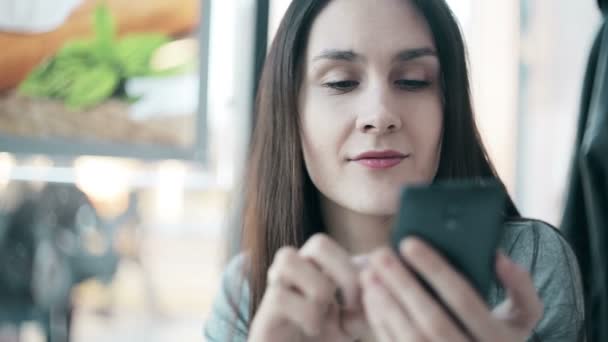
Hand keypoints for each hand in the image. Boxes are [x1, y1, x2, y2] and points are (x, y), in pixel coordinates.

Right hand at [248, 233, 366, 341]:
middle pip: (318, 242)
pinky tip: (311, 329)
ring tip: (323, 315)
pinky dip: (308, 316)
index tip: (361, 301)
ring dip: (318, 290)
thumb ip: (364, 304)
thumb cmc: (322, 339)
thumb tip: (371, 280)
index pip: (332, 244)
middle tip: (351, 305)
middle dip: (344, 273)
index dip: (351, 267)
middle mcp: (292, 269)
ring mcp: (274, 287)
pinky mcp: (263, 312)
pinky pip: (281, 297)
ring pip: (289, 260)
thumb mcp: (352, 323)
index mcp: (313, 265)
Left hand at [360, 238, 542, 341]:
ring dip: (386, 305)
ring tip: (369, 275)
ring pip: (411, 339)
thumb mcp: (523, 316)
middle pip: (432, 319)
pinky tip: (372, 298)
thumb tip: (498, 256)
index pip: (465, 299)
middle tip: (380, 254)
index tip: (408, 242)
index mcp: (500, 339)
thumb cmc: (500, 335)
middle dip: (402, 284)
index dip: (436, 270)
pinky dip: (381, 323)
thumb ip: (520, 285)